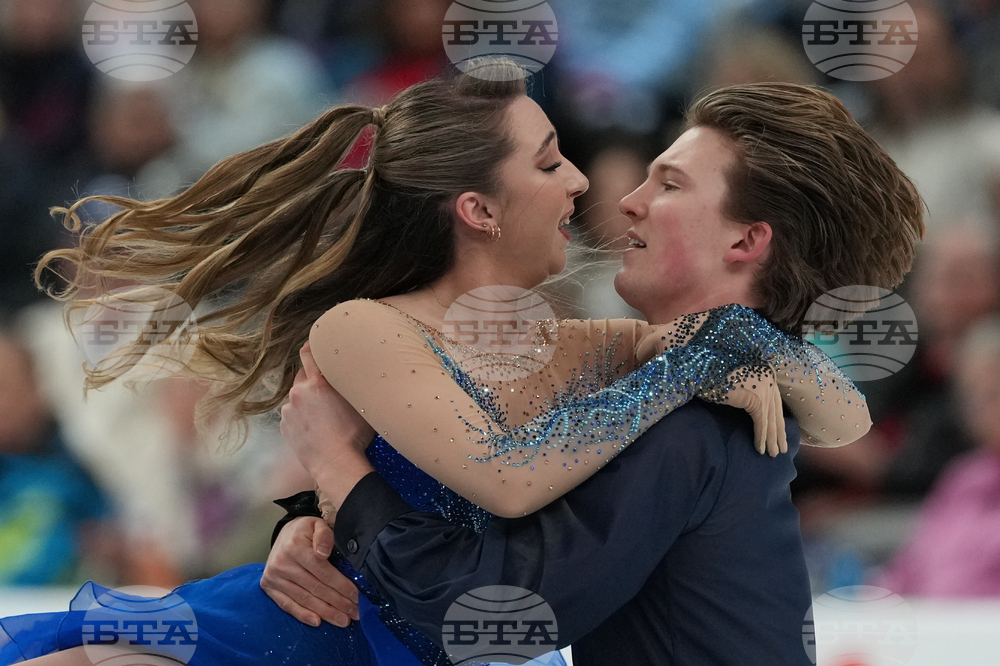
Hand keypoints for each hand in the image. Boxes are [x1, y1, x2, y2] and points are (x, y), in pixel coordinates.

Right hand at [261, 516, 360, 626]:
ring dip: (325, 612)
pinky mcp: (268, 586)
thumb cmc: (306, 530)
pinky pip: (287, 604)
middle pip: (315, 588)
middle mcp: (282, 563)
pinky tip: (317, 622)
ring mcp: (273, 576)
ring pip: (304, 599)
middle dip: (338, 603)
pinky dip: (302, 615)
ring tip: (343, 620)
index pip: (323, 572)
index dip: (341, 586)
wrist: (284, 533)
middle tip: (355, 613)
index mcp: (295, 547)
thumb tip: (324, 553)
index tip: (357, 596)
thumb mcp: (317, 524)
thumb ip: (324, 535)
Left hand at [280, 342, 374, 478]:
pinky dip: (301, 416)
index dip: (311, 347)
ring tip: (322, 415)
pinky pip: (292, 414)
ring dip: (306, 400)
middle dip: (313, 380)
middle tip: (327, 391)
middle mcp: (299, 393)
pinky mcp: (284, 426)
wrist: (335, 464)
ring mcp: (289, 411)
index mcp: (318, 383)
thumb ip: (351, 385)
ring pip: (297, 397)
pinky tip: (315, 427)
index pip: (308, 354)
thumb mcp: (360, 404)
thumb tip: (356, 372)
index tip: (315, 344)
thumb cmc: (353, 436)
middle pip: (302, 376)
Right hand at [703, 365, 787, 456]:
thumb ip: (750, 391)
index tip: (781, 435)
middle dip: (779, 433)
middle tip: (782, 449)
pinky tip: (760, 449)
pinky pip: (761, 423)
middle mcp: (769, 380)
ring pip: (771, 420)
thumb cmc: (716, 376)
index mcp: (766, 374)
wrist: (704, 371)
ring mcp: (764, 389)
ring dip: (772, 440)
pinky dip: (761, 437)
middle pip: (776, 412)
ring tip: (773, 453)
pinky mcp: (756, 400)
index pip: (775, 403)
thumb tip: (755, 408)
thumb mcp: (739, 383)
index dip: (778, 421)